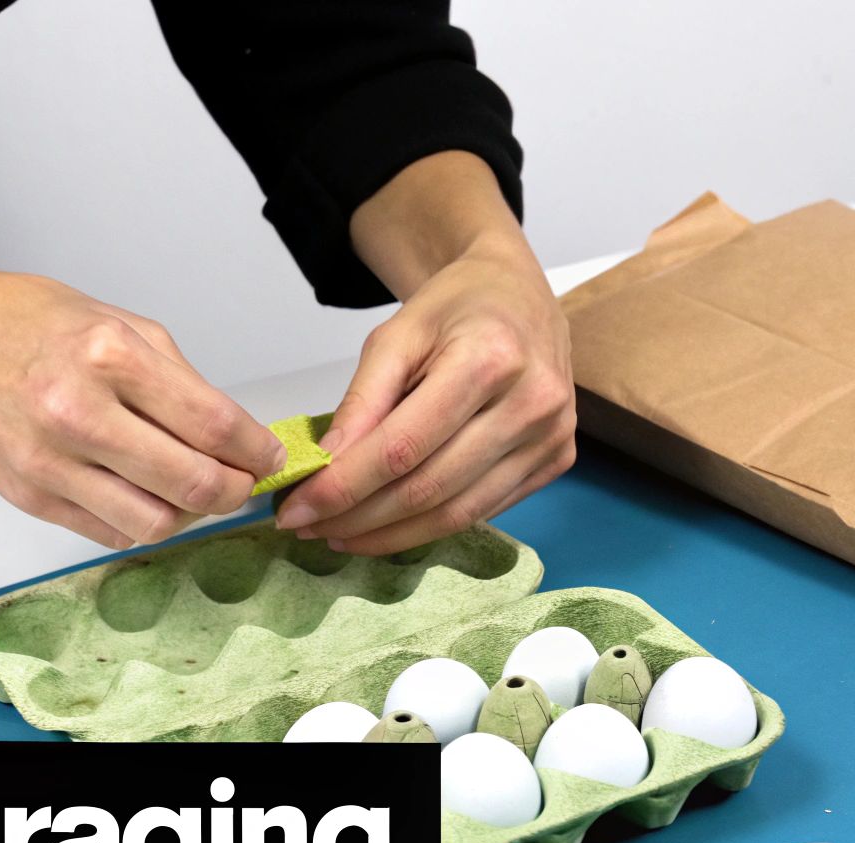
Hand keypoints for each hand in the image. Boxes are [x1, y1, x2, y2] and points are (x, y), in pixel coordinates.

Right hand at [0, 270, 285, 548]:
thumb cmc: (28, 324)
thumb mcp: (118, 322)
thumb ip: (178, 380)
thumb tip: (234, 436)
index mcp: (110, 355)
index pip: (213, 424)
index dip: (256, 450)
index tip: (267, 456)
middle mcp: (78, 412)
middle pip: (193, 484)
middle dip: (234, 490)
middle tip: (240, 481)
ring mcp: (50, 461)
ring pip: (155, 522)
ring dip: (188, 514)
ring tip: (189, 489)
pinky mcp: (29, 496)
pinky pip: (109, 532)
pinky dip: (140, 520)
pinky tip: (141, 493)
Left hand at [274, 237, 574, 553]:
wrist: (516, 294)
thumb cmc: (454, 308)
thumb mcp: (394, 335)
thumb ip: (361, 400)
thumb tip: (326, 467)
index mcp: (489, 360)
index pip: (401, 447)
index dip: (343, 487)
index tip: (296, 509)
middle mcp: (531, 403)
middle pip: (428, 487)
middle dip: (358, 517)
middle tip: (308, 527)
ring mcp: (551, 437)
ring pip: (456, 513)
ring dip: (390, 534)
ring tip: (340, 534)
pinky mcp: (558, 460)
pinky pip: (483, 511)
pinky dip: (430, 526)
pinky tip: (389, 527)